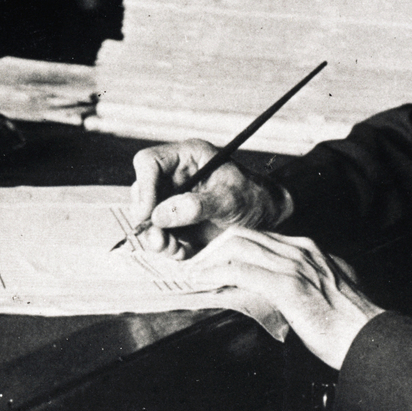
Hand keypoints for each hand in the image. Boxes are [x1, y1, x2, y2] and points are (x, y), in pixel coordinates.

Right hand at [131, 139, 291, 256]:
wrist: (270, 218)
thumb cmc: (255, 198)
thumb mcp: (231, 200)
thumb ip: (197, 206)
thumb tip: (161, 214)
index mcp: (188, 157)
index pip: (149, 162)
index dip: (144, 186)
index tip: (149, 214)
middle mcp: (176, 176)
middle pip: (142, 192)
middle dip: (147, 219)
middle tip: (159, 240)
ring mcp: (174, 199)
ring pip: (147, 217)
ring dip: (156, 237)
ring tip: (173, 249)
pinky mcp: (178, 221)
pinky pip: (160, 234)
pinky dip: (167, 246)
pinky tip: (182, 252)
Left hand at [184, 227, 383, 369]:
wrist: (369, 338)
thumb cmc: (350, 323)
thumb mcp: (331, 289)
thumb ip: (311, 280)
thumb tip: (290, 287)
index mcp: (310, 250)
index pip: (260, 237)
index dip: (230, 247)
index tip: (211, 261)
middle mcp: (301, 250)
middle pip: (244, 235)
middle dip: (213, 249)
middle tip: (194, 266)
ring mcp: (295, 265)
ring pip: (239, 248)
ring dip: (209, 260)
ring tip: (193, 274)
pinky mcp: (289, 286)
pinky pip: (242, 271)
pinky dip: (217, 274)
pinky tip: (204, 282)